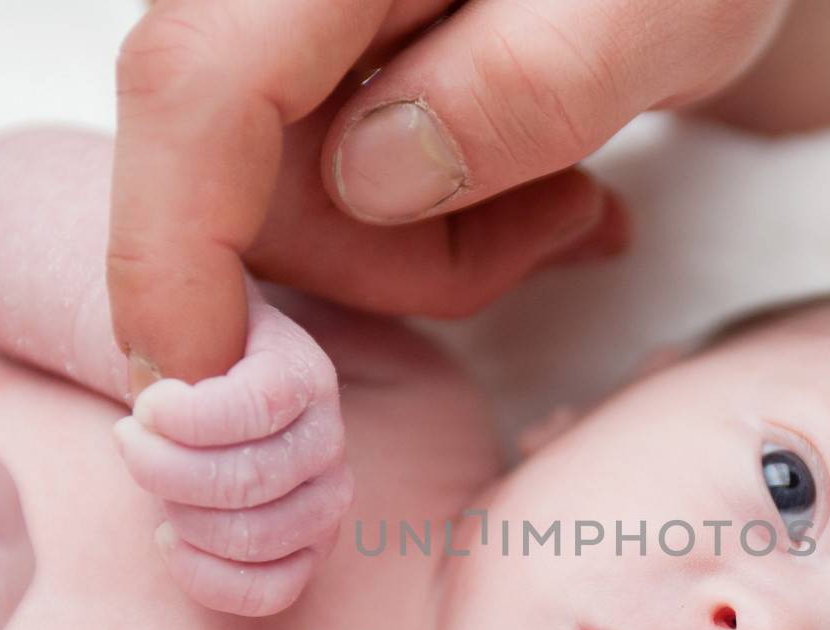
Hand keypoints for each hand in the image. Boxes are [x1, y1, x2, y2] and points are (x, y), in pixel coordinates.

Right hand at [108, 0, 789, 387]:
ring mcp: (301, 24)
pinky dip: (440, 224)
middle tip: (568, 229)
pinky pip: (340, 185)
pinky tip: (552, 190)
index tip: (207, 391)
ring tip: (582, 203)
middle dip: (392, 258)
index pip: (195, 81)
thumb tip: (371, 178)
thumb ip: (525, 84)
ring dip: (435, 249)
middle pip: (240, 171)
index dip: (173, 249)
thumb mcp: (656, 12)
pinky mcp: (333, 68)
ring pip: (295, 200)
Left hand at [112, 286, 351, 617]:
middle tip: (126, 441)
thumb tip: (150, 365)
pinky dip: (208, 577)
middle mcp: (328, 440)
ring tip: (153, 491)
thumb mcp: (187, 316)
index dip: (191, 417)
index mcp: (305, 375)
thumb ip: (170, 311)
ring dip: (183, 519)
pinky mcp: (310, 549)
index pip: (261, 405)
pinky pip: (271, 590)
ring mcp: (326, 501)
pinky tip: (168, 538)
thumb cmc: (192, 352)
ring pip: (257, 537)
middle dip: (165, 469)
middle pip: (252, 478)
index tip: (144, 407)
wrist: (215, 381)